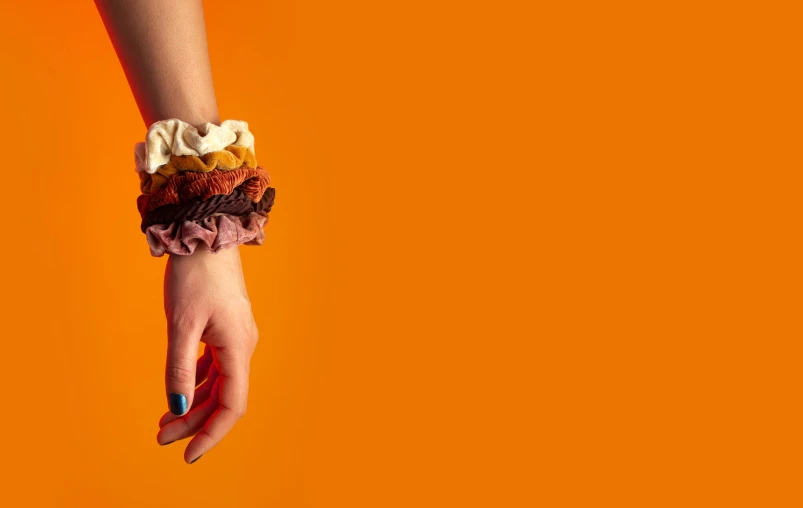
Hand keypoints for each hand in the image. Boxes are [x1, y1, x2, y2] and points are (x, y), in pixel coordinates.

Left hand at [155, 245, 258, 463]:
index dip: (211, 434)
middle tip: (161, 437)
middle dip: (194, 422)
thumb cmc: (195, 276)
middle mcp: (242, 347)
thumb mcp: (181, 324)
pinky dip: (196, 382)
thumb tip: (177, 406)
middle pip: (223, 398)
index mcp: (238, 348)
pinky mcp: (225, 328)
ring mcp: (235, 337)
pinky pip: (215, 366)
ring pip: (219, 384)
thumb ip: (179, 368)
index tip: (187, 455)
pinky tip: (179, 389)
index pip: (231, 406)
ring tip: (164, 419)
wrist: (204, 236)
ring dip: (194, 404)